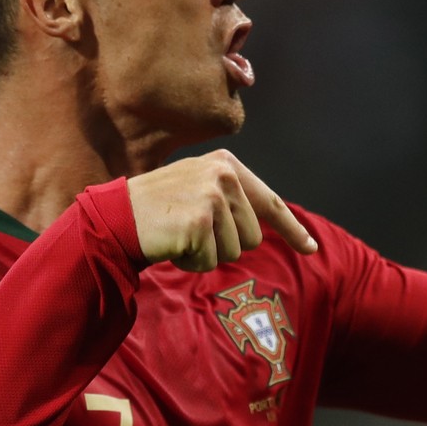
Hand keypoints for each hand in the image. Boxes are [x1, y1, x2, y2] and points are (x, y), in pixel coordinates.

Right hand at [126, 149, 317, 270]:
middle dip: (224, 244)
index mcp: (228, 164)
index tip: (311, 248)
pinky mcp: (199, 221)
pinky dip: (191, 262)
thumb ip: (233, 199)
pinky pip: (210, 261)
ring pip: (234, 251)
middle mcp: (223, 175)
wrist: (116, 215)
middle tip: (191, 229)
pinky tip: (172, 242)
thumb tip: (268, 224)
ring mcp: (212, 196)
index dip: (292, 230)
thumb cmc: (159, 209)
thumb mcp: (200, 189)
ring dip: (207, 253)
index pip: (270, 202)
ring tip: (180, 233)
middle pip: (253, 237)